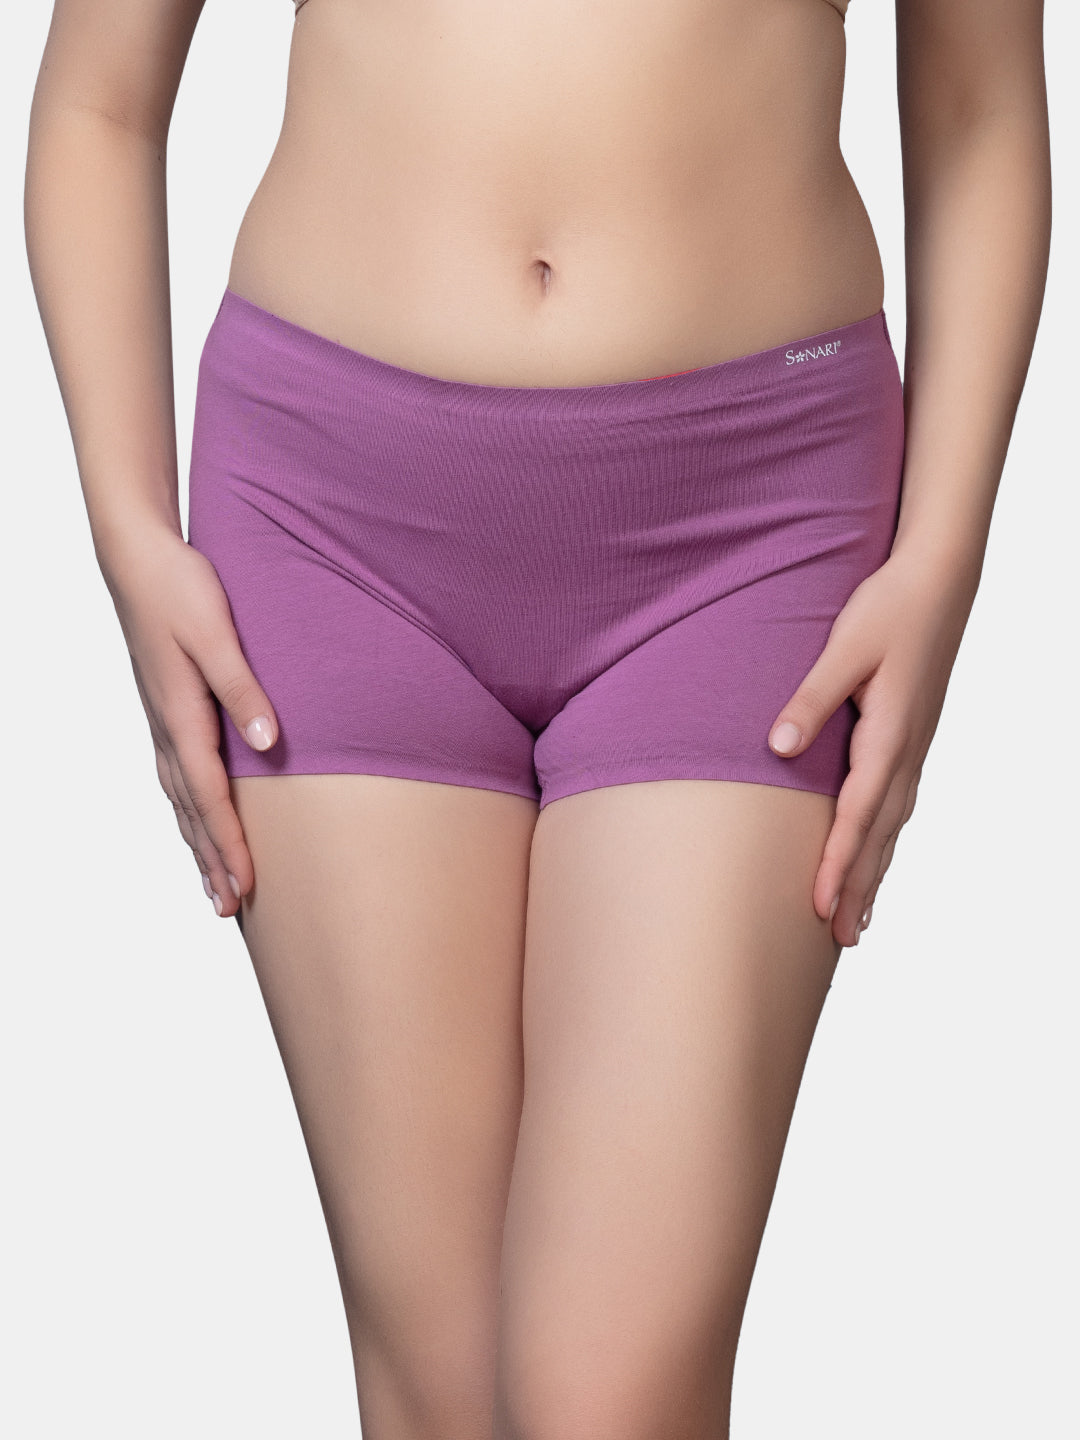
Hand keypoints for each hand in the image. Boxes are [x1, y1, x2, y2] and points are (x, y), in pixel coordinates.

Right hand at [99, 523, 278, 917]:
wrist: (137, 559)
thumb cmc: (180, 588)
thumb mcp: (217, 634)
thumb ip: (243, 688)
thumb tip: (268, 740)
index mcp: (181, 715)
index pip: (210, 795)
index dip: (229, 843)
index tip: (245, 886)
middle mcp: (167, 728)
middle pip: (191, 810)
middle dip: (211, 861)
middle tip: (228, 909)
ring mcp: (161, 721)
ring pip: (180, 799)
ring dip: (198, 843)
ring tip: (214, 885)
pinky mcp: (164, 710)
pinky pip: (176, 777)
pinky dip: (188, 810)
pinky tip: (195, 820)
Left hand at [767, 548, 977, 947]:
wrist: (939, 581)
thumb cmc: (889, 608)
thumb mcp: (845, 647)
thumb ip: (811, 697)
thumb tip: (778, 748)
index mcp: (890, 733)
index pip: (859, 812)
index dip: (840, 861)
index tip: (822, 902)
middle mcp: (906, 750)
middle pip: (880, 834)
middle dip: (860, 888)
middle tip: (840, 939)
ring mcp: (913, 748)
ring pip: (892, 825)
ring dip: (875, 873)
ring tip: (856, 921)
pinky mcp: (911, 739)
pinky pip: (897, 806)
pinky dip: (884, 841)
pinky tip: (875, 857)